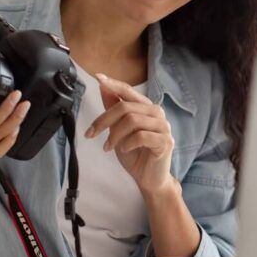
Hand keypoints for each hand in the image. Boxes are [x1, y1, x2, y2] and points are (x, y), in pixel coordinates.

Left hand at [85, 73, 175, 196]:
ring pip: (132, 120)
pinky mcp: (165, 141)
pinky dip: (128, 143)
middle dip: (104, 120)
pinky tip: (124, 150)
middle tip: (91, 133)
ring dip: (114, 135)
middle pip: (125, 106)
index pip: (128, 90)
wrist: (149, 179)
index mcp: (145, 107)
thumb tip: (104, 86)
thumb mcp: (118, 130)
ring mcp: (163, 126)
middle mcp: (156, 113)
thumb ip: (114, 109)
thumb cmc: (135, 154)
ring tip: (108, 147)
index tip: (98, 78)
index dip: (113, 83)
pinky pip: (142, 136)